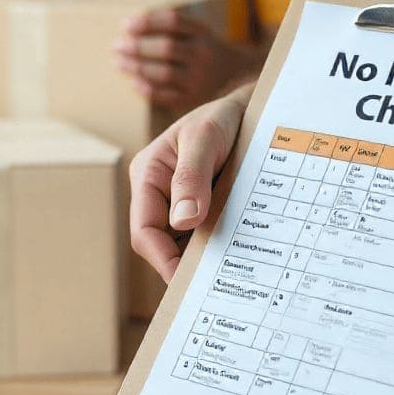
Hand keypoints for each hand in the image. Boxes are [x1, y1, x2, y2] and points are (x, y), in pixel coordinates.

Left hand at [113, 9, 245, 108]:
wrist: (236, 75)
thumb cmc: (204, 49)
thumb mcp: (196, 31)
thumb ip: (169, 26)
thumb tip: (128, 26)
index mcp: (203, 33)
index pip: (172, 22)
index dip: (146, 22)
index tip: (124, 25)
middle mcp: (203, 54)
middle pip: (166, 47)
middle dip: (137, 46)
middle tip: (116, 45)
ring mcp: (200, 78)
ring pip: (164, 72)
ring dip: (136, 67)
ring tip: (119, 63)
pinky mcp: (194, 98)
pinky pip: (166, 95)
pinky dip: (147, 89)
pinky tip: (134, 82)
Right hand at [128, 87, 249, 280]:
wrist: (248, 109)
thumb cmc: (221, 116)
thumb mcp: (205, 138)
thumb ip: (191, 177)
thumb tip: (182, 221)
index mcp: (147, 176)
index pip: (144, 231)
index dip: (164, 260)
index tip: (191, 281)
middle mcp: (158, 193)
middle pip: (162, 244)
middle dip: (185, 265)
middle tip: (216, 286)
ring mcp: (179, 203)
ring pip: (183, 245)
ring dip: (204, 257)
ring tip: (231, 276)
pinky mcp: (201, 209)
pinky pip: (203, 237)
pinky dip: (218, 248)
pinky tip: (238, 257)